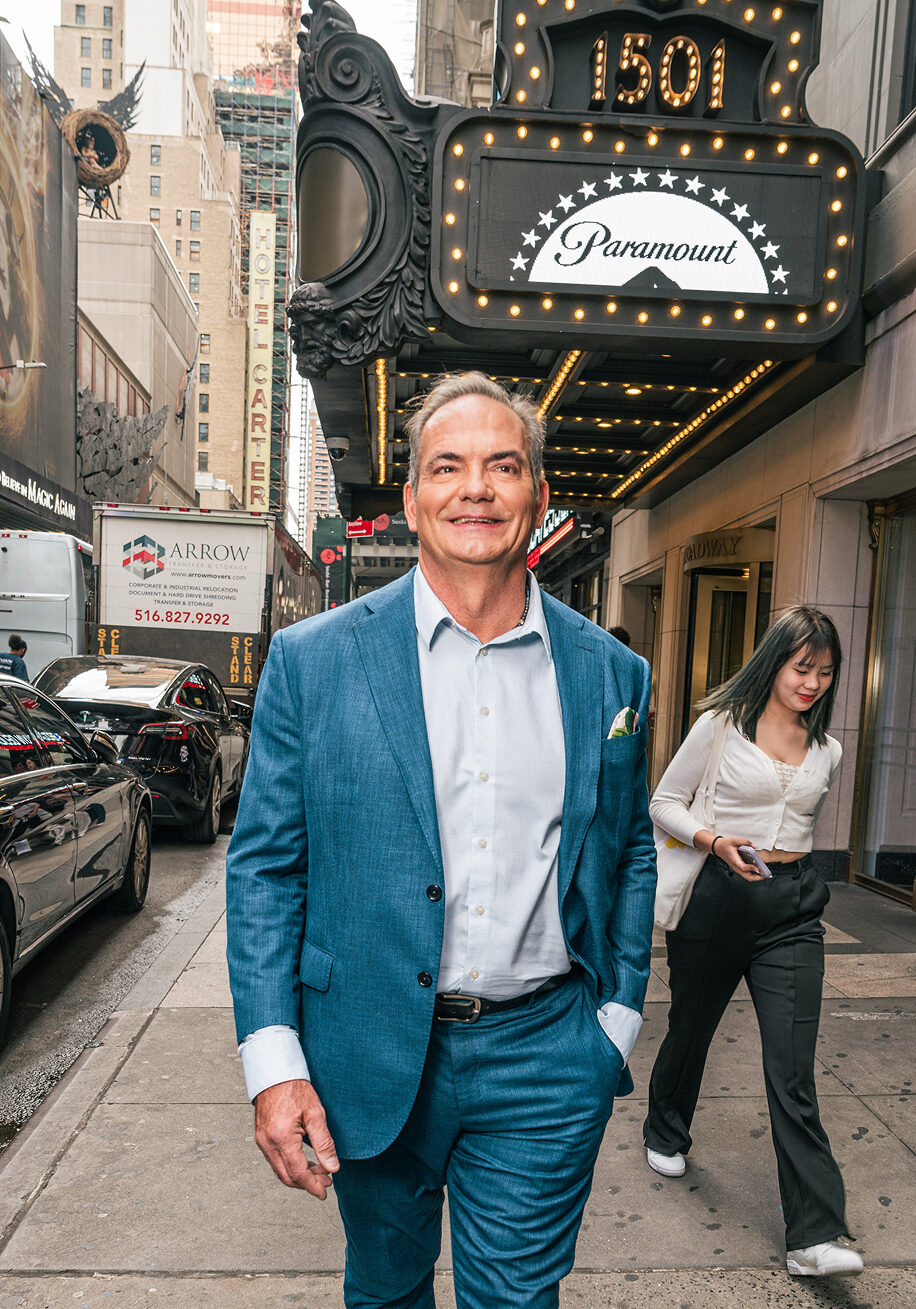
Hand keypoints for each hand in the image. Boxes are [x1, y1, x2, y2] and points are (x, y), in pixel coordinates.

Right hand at [254, 1078, 339, 1198]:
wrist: (275, 1074)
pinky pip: (275, 1160)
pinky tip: (304, 1161)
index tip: (325, 1192)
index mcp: (281, 1138)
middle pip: (287, 1177)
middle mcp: (268, 1143)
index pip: (298, 1173)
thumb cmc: (294, 1089)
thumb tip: (332, 1167)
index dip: (313, 1186)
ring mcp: (262, 1142)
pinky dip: (290, 1166)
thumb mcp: (316, 1114)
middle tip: (326, 1181)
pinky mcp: (261, 1138)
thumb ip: (324, 1143)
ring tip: (319, 1171)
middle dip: (307, 1183)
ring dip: (299, 1175)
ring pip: (280, 1170)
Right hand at [714, 835, 766, 880]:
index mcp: (734, 860)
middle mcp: (735, 866)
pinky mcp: (738, 868)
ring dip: (756, 877)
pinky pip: (746, 874)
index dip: (750, 868)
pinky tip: (759, 871)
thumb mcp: (735, 840)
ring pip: (747, 877)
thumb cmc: (725, 844)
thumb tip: (754, 846)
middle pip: (746, 876)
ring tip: (764, 874)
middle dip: (757, 877)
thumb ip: (745, 842)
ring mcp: (736, 868)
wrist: (717, 847)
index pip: (743, 867)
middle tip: (765, 875)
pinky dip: (753, 874)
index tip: (758, 868)